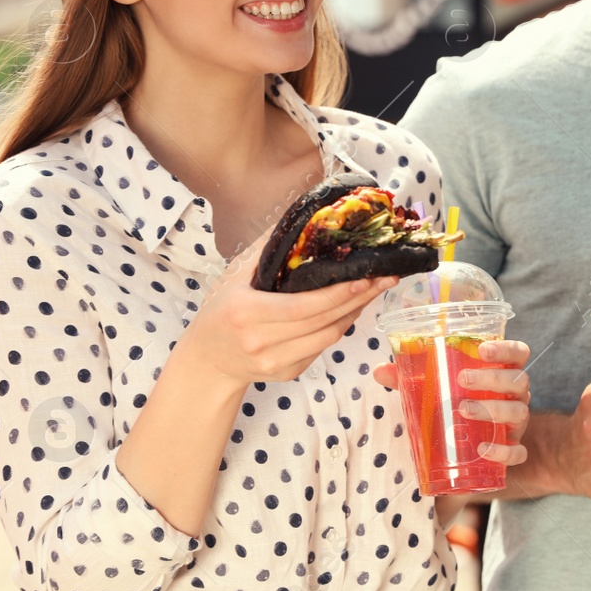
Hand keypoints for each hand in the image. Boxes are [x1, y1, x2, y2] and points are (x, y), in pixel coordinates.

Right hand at [179, 229, 398, 386]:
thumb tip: (300, 216)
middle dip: (358, 298)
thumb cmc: (220, 310)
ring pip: (329, 337)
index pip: (303, 306)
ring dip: (354, 313)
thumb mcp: (234, 275)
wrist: (207, 360)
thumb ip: (267, 248)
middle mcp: (262, 342)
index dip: (338, 293)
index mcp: (247, 313)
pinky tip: (349, 309)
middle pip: (323, 321)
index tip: (365, 276)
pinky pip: (322, 348)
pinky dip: (338, 327)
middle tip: (384, 278)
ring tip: (372, 290)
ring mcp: (276, 362)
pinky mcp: (287, 373)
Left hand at [372, 339, 530, 466]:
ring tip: (463, 410)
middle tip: (462, 380)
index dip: (506, 348)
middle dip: (492, 379)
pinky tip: (483, 448)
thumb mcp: (431, 390)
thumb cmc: (452, 406)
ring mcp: (516, 424)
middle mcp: (514, 396)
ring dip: (493, 410)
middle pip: (519, 381)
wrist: (462, 450)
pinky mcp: (512, 451)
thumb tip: (379, 372)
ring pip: (520, 413)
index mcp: (500, 373)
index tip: (482, 350)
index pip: (518, 352)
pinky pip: (518, 452)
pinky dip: (503, 451)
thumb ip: (407, 378)